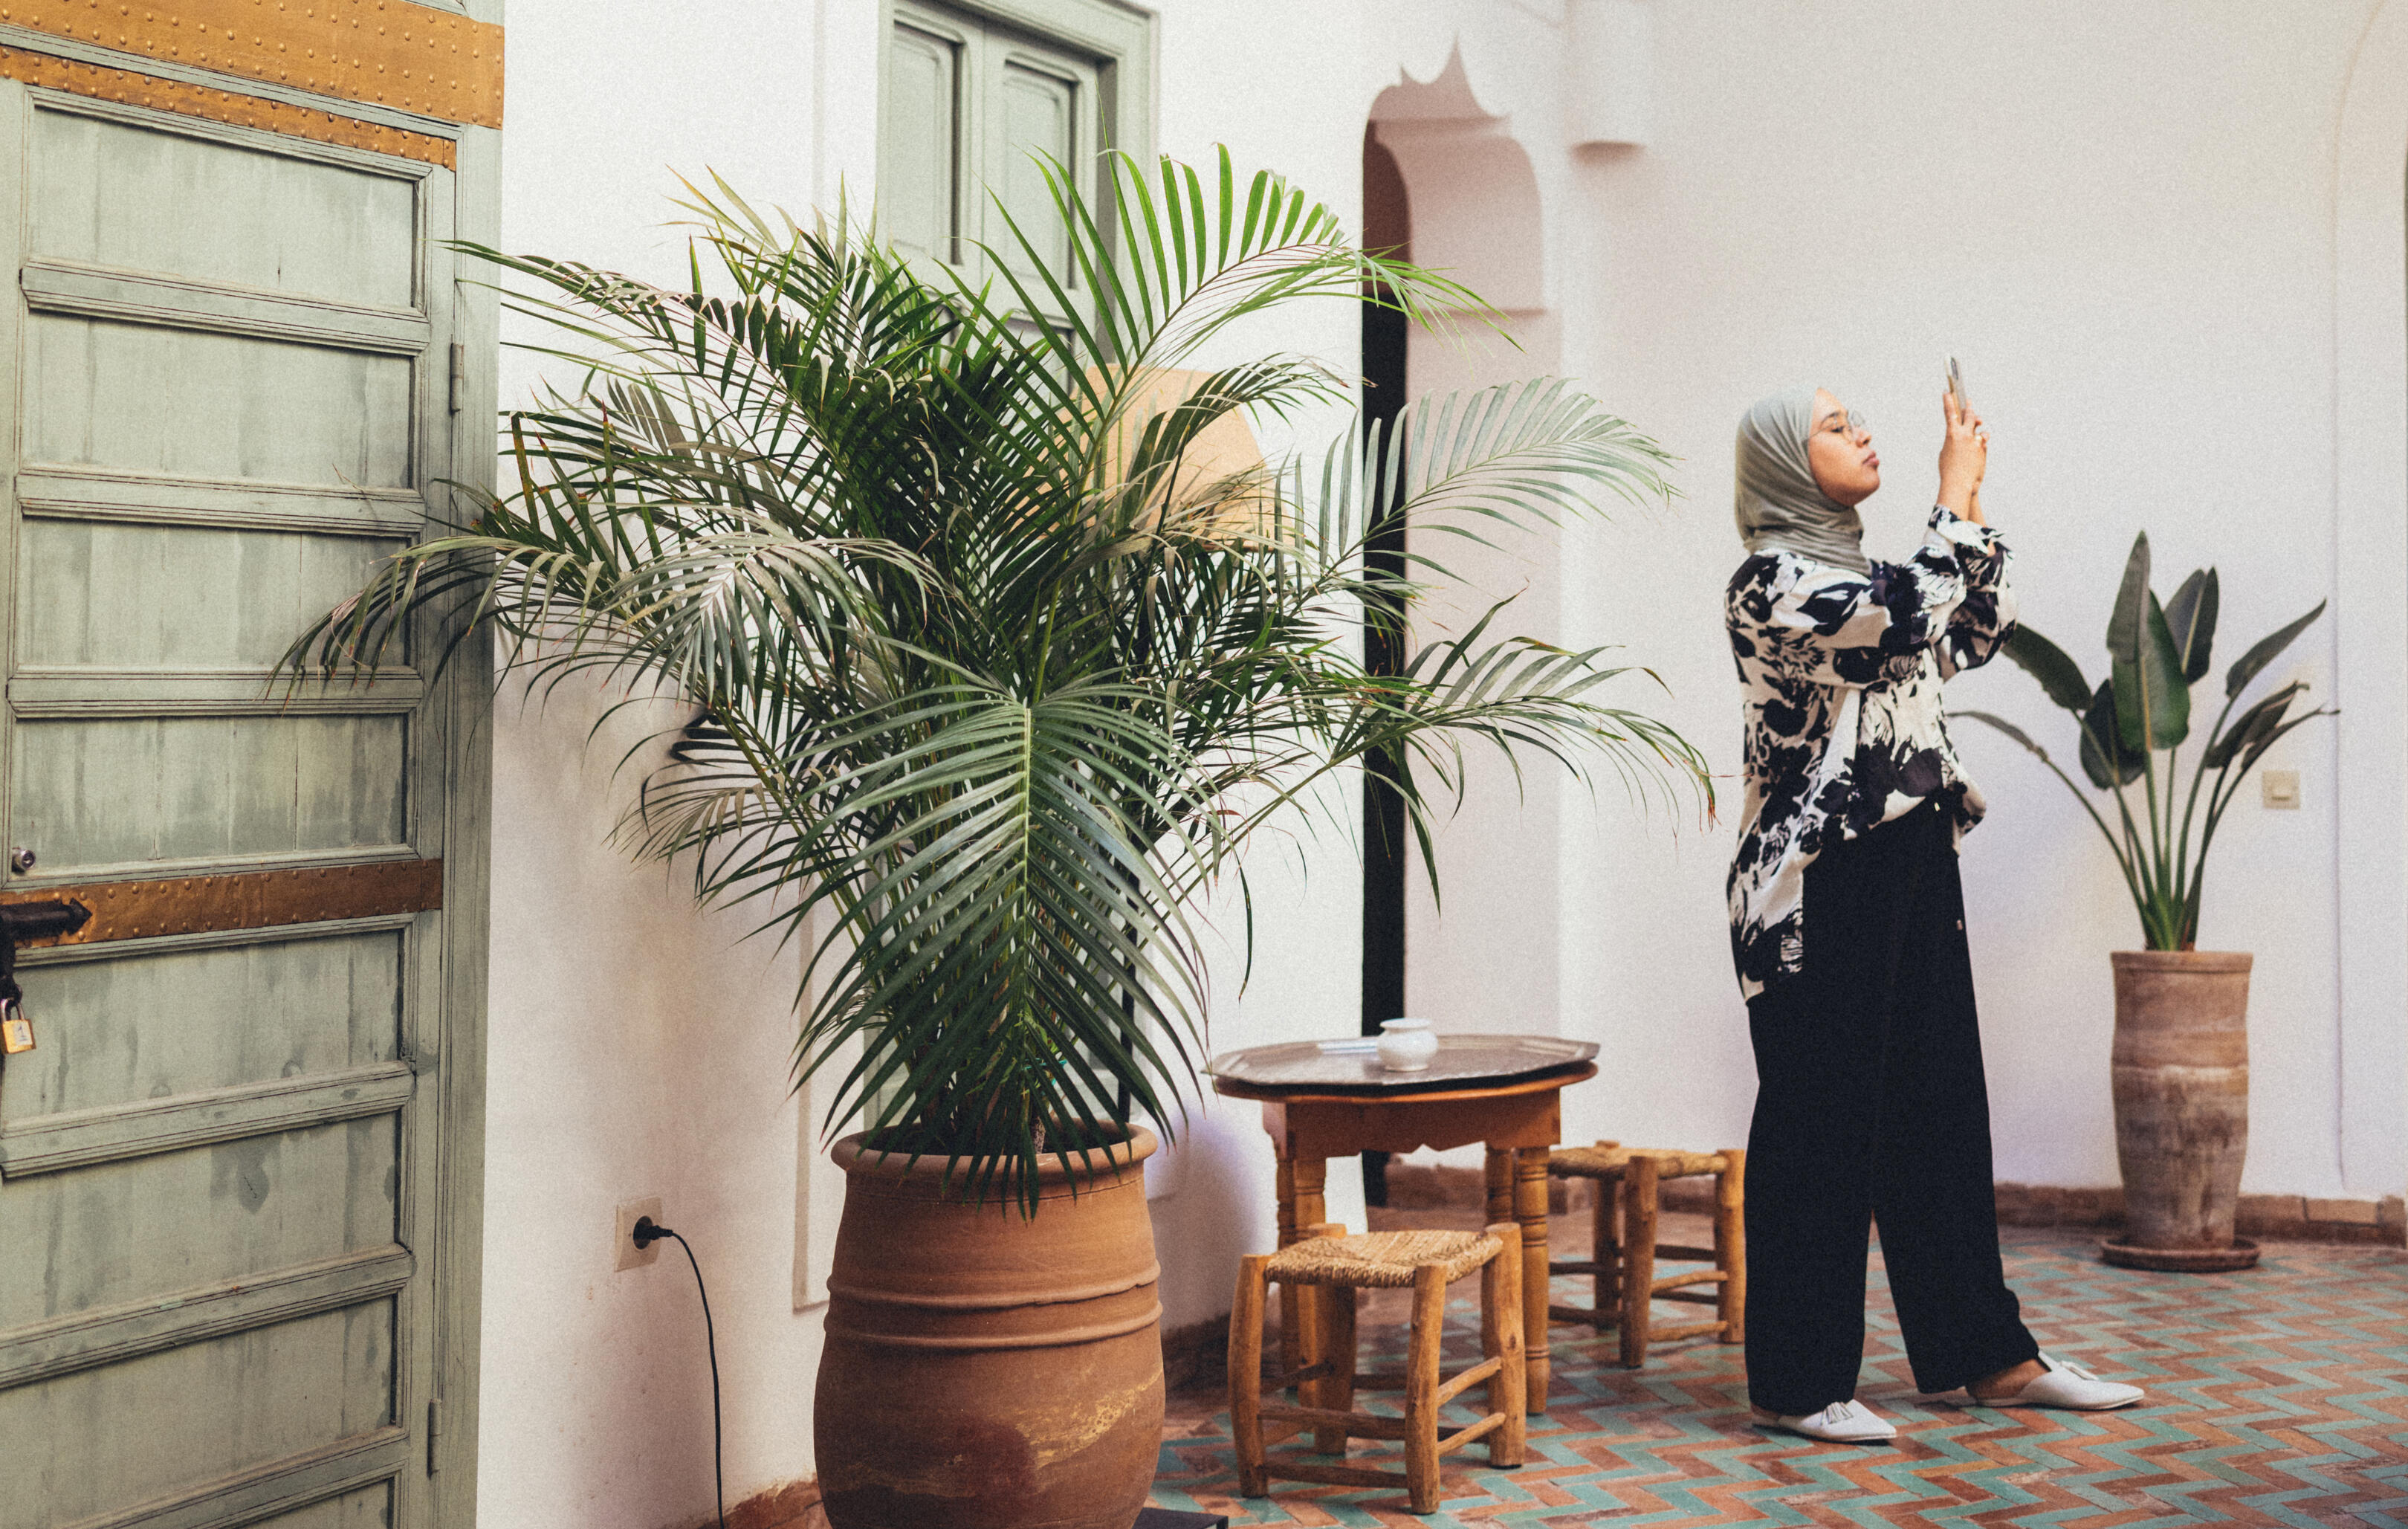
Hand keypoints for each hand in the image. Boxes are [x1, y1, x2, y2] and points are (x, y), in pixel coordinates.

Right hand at [1938, 389, 1987, 520]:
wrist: (1960, 483)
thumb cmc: (1949, 470)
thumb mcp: (1946, 453)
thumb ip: (1953, 441)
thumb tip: (1960, 436)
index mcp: (1951, 435)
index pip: (1949, 413)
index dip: (1948, 401)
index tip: (1947, 392)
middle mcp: (1965, 434)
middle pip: (1968, 415)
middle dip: (1968, 407)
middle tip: (1968, 402)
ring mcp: (1975, 440)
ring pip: (1978, 426)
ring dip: (1977, 423)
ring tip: (1977, 420)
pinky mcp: (1983, 448)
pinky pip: (1982, 440)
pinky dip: (1980, 441)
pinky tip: (1979, 444)